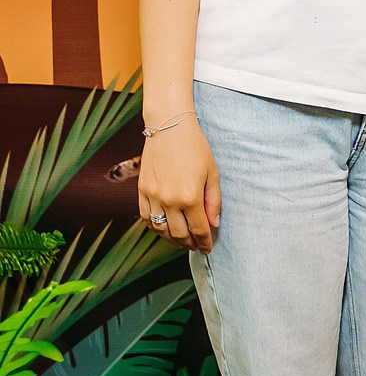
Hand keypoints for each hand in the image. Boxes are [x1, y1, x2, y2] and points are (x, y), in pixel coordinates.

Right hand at [137, 118, 220, 253]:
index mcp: (190, 197)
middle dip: (190, 244)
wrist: (169, 127)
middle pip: (179, 234)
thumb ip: (213, 201)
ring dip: (172, 239)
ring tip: (182, 240)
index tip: (208, 248)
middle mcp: (169, 200)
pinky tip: (164, 228)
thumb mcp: (212, 173)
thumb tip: (214, 224)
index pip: (199, 229)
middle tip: (197, 246)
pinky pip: (146, 217)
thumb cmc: (195, 148)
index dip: (205, 242)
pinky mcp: (142, 190)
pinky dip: (155, 227)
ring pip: (160, 229)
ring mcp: (153, 196)